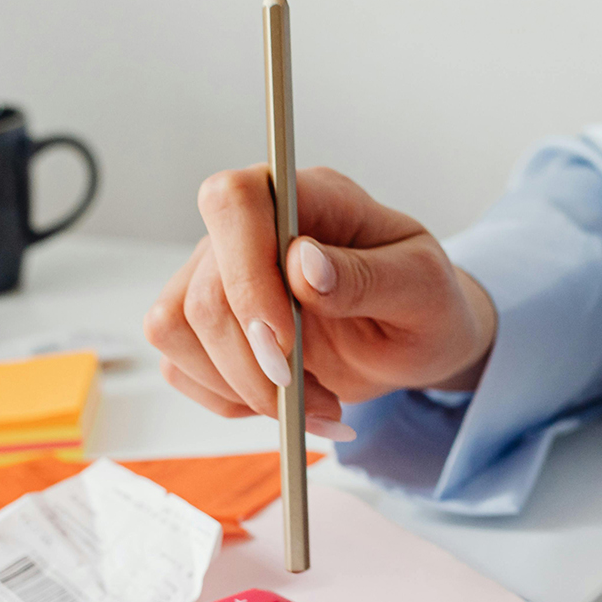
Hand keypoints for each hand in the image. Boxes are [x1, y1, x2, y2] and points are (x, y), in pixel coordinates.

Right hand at [146, 165, 496, 438]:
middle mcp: (251, 230)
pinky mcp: (207, 326)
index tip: (284, 339)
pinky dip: (232, 401)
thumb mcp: (422, 289)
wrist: (416, 341)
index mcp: (307, 197)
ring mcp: (219, 275)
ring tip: (314, 402)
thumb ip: (365, 275)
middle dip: (254, 363)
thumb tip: (303, 263)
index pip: (234, 201)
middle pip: (202, 290)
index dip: (245, 273)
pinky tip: (287, 404)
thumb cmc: (425, 302)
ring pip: (176, 329)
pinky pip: (181, 366)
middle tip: (317, 396)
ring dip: (243, 387)